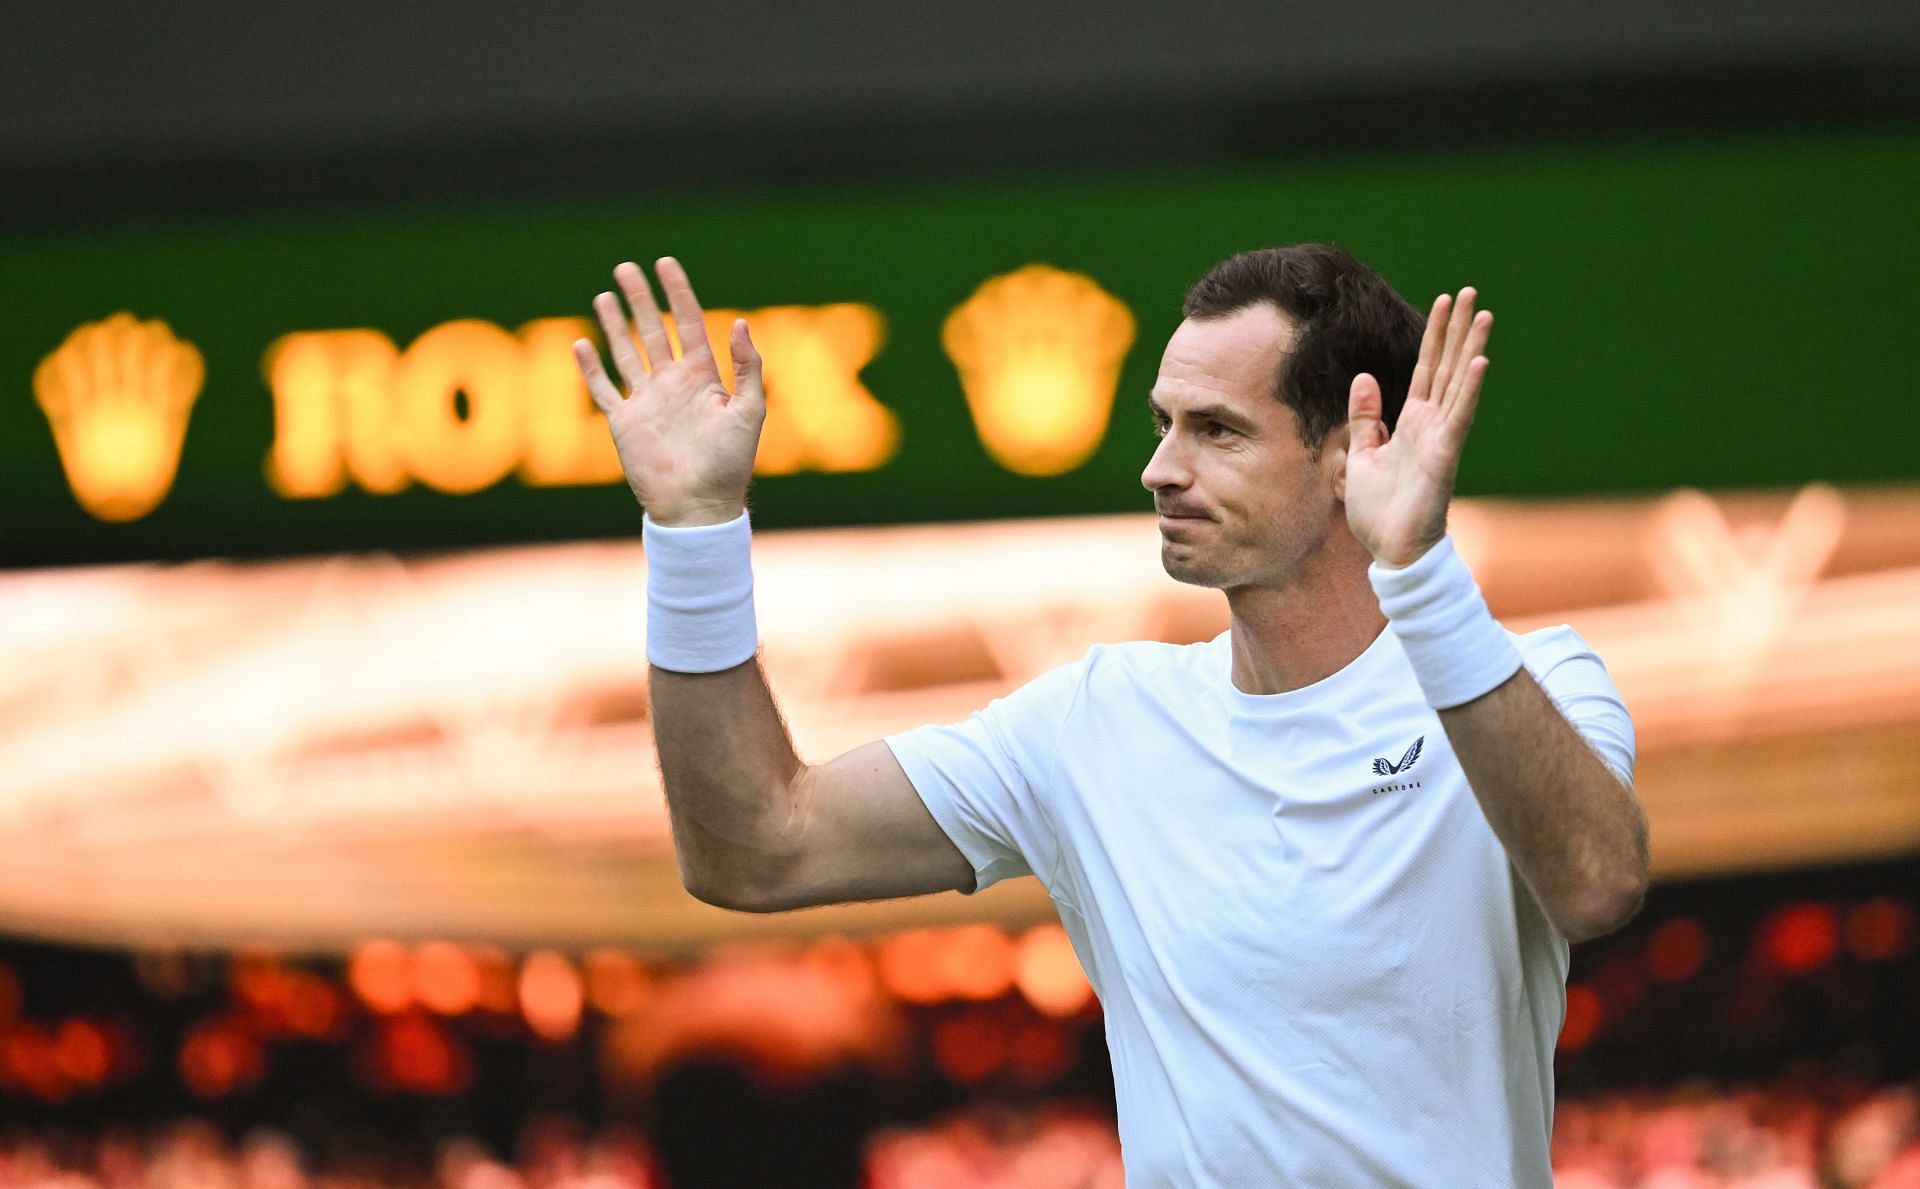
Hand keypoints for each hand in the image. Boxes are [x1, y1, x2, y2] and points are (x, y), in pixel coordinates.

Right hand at [573, 257, 764, 525]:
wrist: (698, 506)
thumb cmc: (730, 463)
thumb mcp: (750, 411)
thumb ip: (747, 367)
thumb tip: (740, 322)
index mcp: (703, 377)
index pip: (689, 323)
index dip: (678, 293)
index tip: (666, 263)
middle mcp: (672, 384)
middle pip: (653, 330)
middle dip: (640, 299)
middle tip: (626, 268)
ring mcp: (646, 402)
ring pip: (626, 352)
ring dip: (614, 325)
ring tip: (604, 295)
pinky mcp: (624, 423)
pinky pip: (603, 390)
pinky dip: (590, 368)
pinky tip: (580, 344)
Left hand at [1344, 288, 1491, 567]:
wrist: (1391, 551)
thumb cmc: (1379, 510)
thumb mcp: (1361, 454)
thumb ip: (1366, 418)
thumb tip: (1364, 378)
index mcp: (1412, 422)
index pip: (1424, 369)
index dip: (1433, 336)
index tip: (1444, 302)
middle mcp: (1431, 424)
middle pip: (1446, 366)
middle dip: (1456, 330)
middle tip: (1470, 292)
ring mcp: (1441, 438)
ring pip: (1458, 384)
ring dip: (1470, 349)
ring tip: (1482, 315)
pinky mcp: (1444, 456)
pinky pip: (1459, 417)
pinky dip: (1469, 390)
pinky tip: (1479, 362)